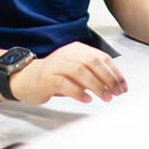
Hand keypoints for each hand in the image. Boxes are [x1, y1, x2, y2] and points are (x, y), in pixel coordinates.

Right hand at [12, 42, 127, 104]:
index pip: (101, 57)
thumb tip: (114, 85)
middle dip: (108, 78)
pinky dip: (78, 91)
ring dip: (96, 85)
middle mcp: (68, 54)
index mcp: (78, 49)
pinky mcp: (47, 78)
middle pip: (93, 62)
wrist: (25, 78)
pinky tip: (87, 99)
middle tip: (117, 93)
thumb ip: (92, 73)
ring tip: (106, 98)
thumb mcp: (75, 70)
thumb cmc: (54, 75)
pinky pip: (64, 83)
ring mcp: (57, 65)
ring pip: (80, 71)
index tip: (123, 86)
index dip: (115, 72)